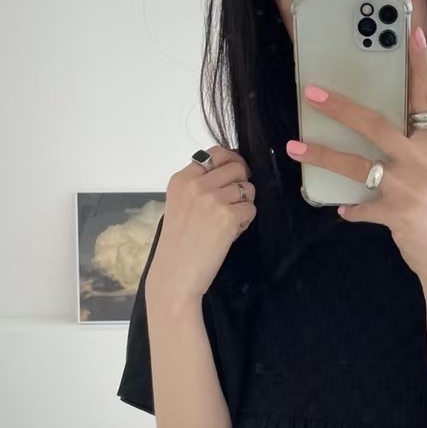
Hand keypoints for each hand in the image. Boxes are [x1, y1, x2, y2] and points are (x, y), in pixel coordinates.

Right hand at [147, 145, 255, 304]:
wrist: (175, 274)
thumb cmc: (178, 245)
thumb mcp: (179, 204)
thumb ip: (199, 186)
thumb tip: (229, 170)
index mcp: (182, 179)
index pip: (215, 153)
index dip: (231, 161)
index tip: (236, 173)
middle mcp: (197, 185)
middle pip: (236, 167)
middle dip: (242, 182)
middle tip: (237, 200)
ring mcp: (213, 199)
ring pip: (247, 188)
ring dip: (244, 204)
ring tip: (229, 221)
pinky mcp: (228, 216)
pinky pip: (251, 209)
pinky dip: (245, 221)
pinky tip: (230, 233)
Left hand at [284, 27, 426, 287]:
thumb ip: (412, 150)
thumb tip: (377, 134)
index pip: (426, 98)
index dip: (420, 66)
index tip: (414, 33)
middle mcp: (424, 161)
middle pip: (376, 125)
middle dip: (341, 107)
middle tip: (312, 92)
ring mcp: (410, 187)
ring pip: (357, 165)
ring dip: (322, 156)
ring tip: (295, 148)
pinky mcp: (398, 214)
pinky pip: (361, 208)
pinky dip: (349, 209)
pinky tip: (340, 209)